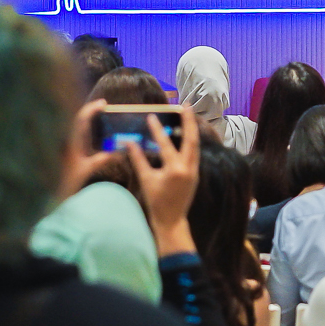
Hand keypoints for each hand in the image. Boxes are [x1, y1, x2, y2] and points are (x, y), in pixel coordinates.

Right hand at [124, 115, 198, 256]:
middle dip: (189, 121)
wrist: (172, 220)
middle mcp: (188, 168)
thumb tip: (128, 142)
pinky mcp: (195, 173)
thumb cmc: (156, 202)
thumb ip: (138, 159)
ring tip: (188, 115)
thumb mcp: (146, 179)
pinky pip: (194, 153)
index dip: (157, 130)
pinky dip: (190, 141)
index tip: (151, 116)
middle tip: (186, 105)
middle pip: (191, 139)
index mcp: (175, 170)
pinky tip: (186, 134)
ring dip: (191, 129)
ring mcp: (194, 170)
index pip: (166, 144)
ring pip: (195, 145)